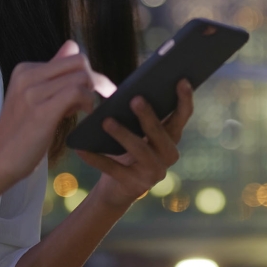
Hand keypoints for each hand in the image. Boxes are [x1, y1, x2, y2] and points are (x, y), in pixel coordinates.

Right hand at [0, 41, 115, 180]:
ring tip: (86, 110)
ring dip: (92, 94)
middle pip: (79, 62)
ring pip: (81, 77)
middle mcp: (28, 75)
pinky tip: (85, 114)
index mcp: (25, 69)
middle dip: (96, 79)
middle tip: (98, 99)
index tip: (90, 92)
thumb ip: (54, 73)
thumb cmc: (20, 133)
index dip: (85, 74)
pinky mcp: (41, 110)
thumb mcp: (35, 96)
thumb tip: (72, 45)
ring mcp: (33, 91)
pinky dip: (88, 102)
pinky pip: (77, 93)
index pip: (70, 58)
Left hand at [76, 79, 194, 207]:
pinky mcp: (133, 185)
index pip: (183, 115)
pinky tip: (82, 149)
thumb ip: (139, 112)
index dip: (184, 98)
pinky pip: (113, 169)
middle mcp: (168, 155)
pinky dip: (97, 158)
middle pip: (161, 133)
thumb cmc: (127, 148)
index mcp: (172, 137)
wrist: (117, 187)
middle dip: (148, 116)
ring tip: (106, 121)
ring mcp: (153, 173)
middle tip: (135, 99)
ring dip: (123, 135)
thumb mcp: (137, 130)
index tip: (181, 79)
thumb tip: (128, 91)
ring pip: (140, 150)